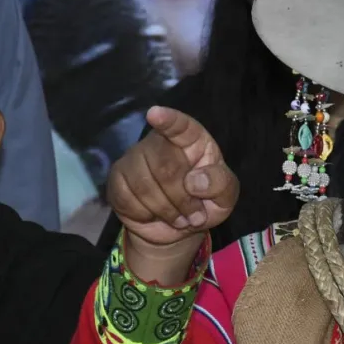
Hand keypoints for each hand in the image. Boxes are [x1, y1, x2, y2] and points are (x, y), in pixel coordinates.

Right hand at [107, 107, 237, 248]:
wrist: (178, 229)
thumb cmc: (206, 203)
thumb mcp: (226, 196)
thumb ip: (220, 184)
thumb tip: (195, 181)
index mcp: (193, 140)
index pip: (182, 126)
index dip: (168, 120)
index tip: (154, 114)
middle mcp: (160, 143)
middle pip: (165, 166)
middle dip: (182, 198)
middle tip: (195, 215)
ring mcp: (135, 159)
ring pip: (145, 184)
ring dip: (166, 210)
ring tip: (180, 218)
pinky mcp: (117, 179)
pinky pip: (127, 197)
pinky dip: (146, 214)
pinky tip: (155, 214)